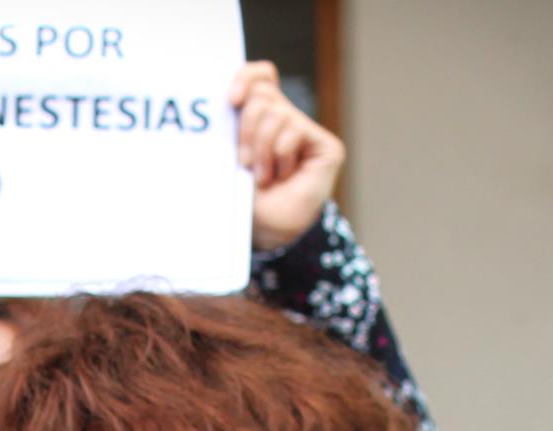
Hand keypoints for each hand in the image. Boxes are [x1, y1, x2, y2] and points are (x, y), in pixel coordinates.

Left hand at [229, 60, 345, 251]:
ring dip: (261, 149)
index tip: (231, 101)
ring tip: (264, 175)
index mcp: (261, 117)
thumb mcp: (230, 158)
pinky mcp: (326, 145)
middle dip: (246, 129)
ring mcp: (306, 131)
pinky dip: (280, 155)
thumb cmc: (246, 200)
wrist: (268, 232)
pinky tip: (283, 175)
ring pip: (275, 112)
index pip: (261, 76)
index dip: (247, 77)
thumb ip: (233, 125)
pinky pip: (294, 130)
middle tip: (245, 161)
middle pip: (262, 94)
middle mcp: (285, 119)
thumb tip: (227, 97)